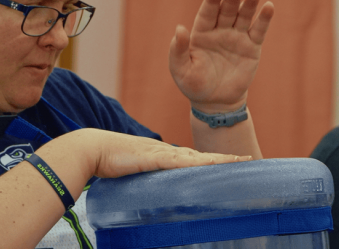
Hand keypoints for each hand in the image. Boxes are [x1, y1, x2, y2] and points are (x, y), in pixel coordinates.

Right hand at [66, 129, 251, 178]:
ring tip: (237, 161)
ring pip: (194, 157)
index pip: (193, 158)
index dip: (212, 160)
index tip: (230, 163)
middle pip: (201, 156)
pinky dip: (191, 163)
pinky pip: (175, 162)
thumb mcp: (134, 170)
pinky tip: (206, 164)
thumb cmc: (110, 160)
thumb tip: (154, 190)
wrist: (92, 148)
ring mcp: (159, 153)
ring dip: (215, 159)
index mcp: (163, 154)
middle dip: (223, 158)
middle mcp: (166, 151)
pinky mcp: (150, 157)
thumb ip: (146, 176)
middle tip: (247, 159)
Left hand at [169, 0, 273, 111]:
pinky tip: (268, 7)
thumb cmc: (194, 85)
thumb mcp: (181, 70)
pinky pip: (258, 31)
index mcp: (201, 33)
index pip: (207, 13)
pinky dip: (264, 19)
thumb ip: (177, 50)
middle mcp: (220, 31)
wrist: (216, 102)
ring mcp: (237, 37)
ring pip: (243, 17)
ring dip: (249, 5)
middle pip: (227, 11)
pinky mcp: (252, 47)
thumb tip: (179, 28)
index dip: (211, 1)